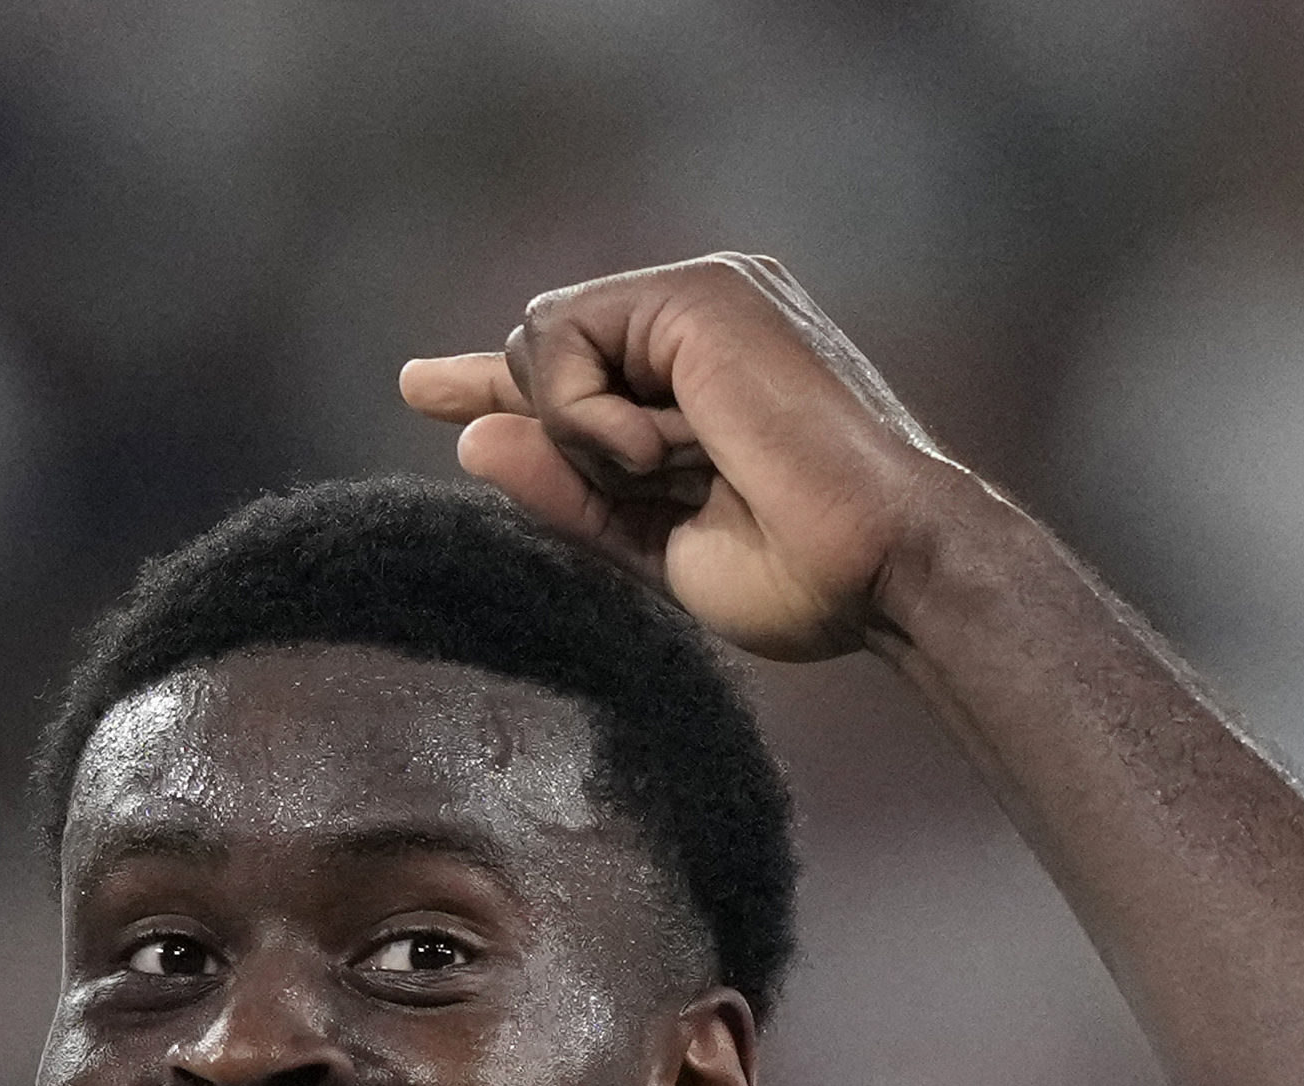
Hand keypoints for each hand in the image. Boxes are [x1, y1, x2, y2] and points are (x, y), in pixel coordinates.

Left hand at [398, 256, 976, 661]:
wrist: (879, 568)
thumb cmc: (797, 574)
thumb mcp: (652, 542)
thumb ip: (568, 491)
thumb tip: (474, 440)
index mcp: (700, 374)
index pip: (569, 369)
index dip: (497, 385)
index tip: (425, 389)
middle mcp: (700, 320)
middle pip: (542, 353)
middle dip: (562, 439)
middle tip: (654, 485)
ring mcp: (703, 297)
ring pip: (541, 340)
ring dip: (579, 434)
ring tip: (670, 470)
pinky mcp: (700, 293)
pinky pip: (561, 339)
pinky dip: (586, 416)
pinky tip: (662, 451)